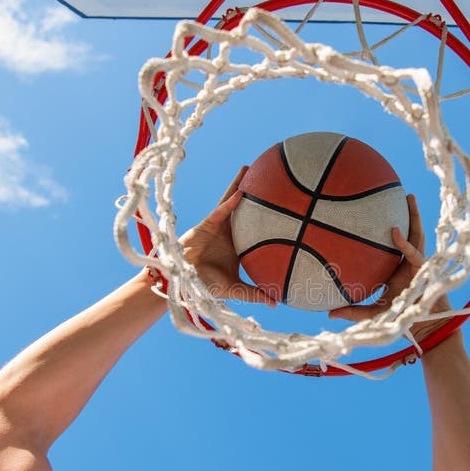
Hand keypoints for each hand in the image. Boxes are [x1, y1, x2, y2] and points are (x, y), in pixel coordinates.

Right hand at [180, 168, 275, 306]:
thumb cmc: (207, 284)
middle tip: (270, 176)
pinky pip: (221, 211)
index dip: (267, 215)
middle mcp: (230, 231)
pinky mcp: (207, 224)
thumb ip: (255, 293)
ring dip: (240, 185)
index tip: (284, 206)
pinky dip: (230, 202)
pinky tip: (241, 192)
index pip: (256, 226)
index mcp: (239, 243)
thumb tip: (277, 302)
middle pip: (246, 208)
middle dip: (255, 192)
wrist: (185, 279)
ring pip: (232, 201)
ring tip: (251, 168)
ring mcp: (219, 225)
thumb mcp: (235, 288)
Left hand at [328, 194, 449, 340]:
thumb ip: (352, 311)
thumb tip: (327, 313)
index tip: (372, 214)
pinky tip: (395, 232)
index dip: (386, 230)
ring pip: (416, 235)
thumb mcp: (371, 313)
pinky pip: (413, 252)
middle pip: (408, 233)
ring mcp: (417, 263)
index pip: (391, 245)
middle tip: (394, 194)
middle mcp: (406, 262)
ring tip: (408, 197)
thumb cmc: (397, 319)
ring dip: (414, 216)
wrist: (421, 328)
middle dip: (404, 214)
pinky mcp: (424, 269)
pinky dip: (404, 242)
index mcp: (395, 268)